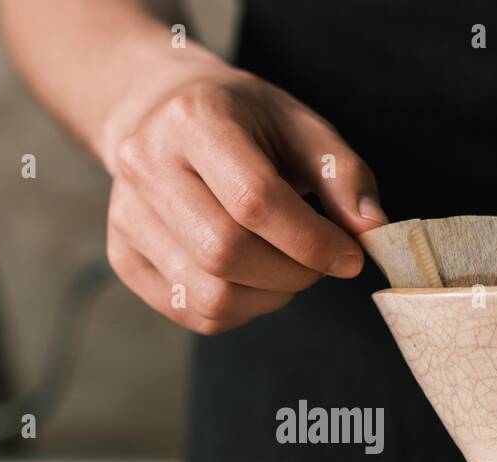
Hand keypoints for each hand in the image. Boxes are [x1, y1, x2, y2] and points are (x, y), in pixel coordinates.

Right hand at [103, 69, 386, 333]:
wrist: (163, 114)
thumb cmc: (244, 122)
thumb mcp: (300, 126)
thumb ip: (342, 174)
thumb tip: (372, 231)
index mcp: (194, 120)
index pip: (255, 201)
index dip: (312, 241)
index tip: (349, 257)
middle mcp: (145, 165)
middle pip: (225, 253)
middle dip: (292, 274)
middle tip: (319, 265)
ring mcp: (126, 216)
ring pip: (209, 295)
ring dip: (268, 298)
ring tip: (287, 270)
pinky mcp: (123, 258)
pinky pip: (193, 312)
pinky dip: (240, 310)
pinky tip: (254, 281)